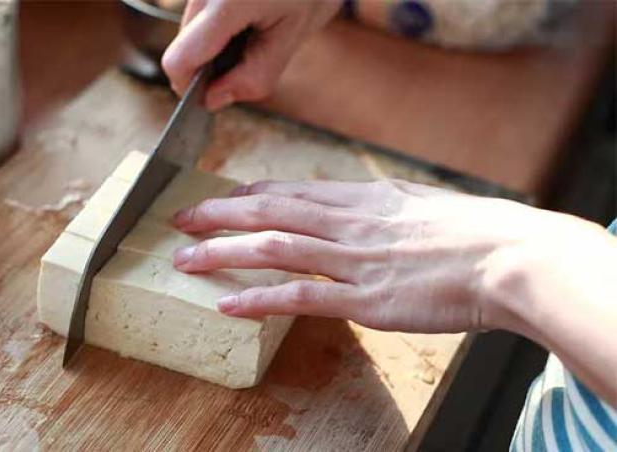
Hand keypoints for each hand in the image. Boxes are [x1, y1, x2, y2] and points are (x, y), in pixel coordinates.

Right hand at [162, 0, 341, 110]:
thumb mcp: (293, 36)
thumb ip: (254, 76)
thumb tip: (213, 100)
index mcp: (226, 4)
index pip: (180, 60)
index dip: (190, 87)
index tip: (211, 95)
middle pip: (182, 46)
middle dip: (209, 63)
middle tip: (250, 53)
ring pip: (188, 30)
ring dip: (214, 43)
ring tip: (252, 28)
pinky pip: (197, 14)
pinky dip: (216, 26)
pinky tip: (245, 16)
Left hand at [170, 179, 612, 334]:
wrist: (510, 258)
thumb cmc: (475, 233)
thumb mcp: (421, 203)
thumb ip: (382, 206)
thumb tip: (362, 205)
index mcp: (363, 198)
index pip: (292, 191)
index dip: (249, 194)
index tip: (222, 198)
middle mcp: (348, 222)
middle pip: (269, 211)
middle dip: (219, 215)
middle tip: (182, 220)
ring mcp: (352, 260)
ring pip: (272, 248)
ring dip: (222, 252)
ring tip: (185, 258)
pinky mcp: (364, 300)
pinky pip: (298, 297)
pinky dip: (258, 298)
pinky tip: (227, 302)